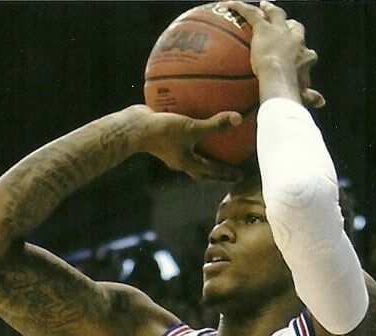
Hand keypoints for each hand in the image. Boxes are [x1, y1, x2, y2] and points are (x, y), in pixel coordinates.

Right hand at [132, 107, 247, 182]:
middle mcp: (181, 161)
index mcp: (188, 164)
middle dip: (216, 171)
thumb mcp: (192, 128)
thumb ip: (214, 125)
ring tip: (214, 150)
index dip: (228, 173)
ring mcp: (172, 151)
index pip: (213, 172)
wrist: (134, 128)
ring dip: (204, 156)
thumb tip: (238, 119)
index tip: (241, 175)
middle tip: (230, 169)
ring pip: (192, 157)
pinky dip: (192, 139)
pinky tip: (195, 127)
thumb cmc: (163, 132)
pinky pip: (183, 142)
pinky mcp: (165, 139)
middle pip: (203, 170)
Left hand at [222, 2, 324, 107]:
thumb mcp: (303, 93)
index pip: (306, 49)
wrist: (279, 78)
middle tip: (284, 22)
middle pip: (294, 26)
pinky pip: (251, 14)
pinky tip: (230, 5)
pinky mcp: (263, 28)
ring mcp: (279, 30)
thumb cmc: (291, 88)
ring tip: (264, 6)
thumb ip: (310, 96)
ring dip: (269, 10)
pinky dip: (240, 9)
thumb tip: (321, 103)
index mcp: (304, 54)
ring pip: (275, 14)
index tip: (300, 51)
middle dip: (290, 24)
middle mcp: (295, 38)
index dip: (302, 49)